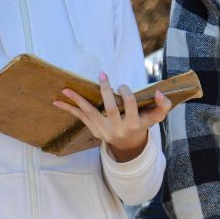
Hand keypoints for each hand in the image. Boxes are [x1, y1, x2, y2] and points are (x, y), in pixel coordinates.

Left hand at [53, 72, 171, 161]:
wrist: (128, 144)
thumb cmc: (142, 124)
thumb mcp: (155, 117)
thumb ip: (162, 105)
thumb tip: (160, 92)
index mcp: (134, 124)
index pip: (130, 105)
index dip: (127, 93)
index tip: (123, 86)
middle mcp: (118, 128)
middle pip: (111, 108)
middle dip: (106, 91)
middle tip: (103, 75)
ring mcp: (105, 130)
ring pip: (91, 113)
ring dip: (78, 101)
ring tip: (65, 89)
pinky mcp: (94, 130)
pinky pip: (81, 118)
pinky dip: (70, 109)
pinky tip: (57, 102)